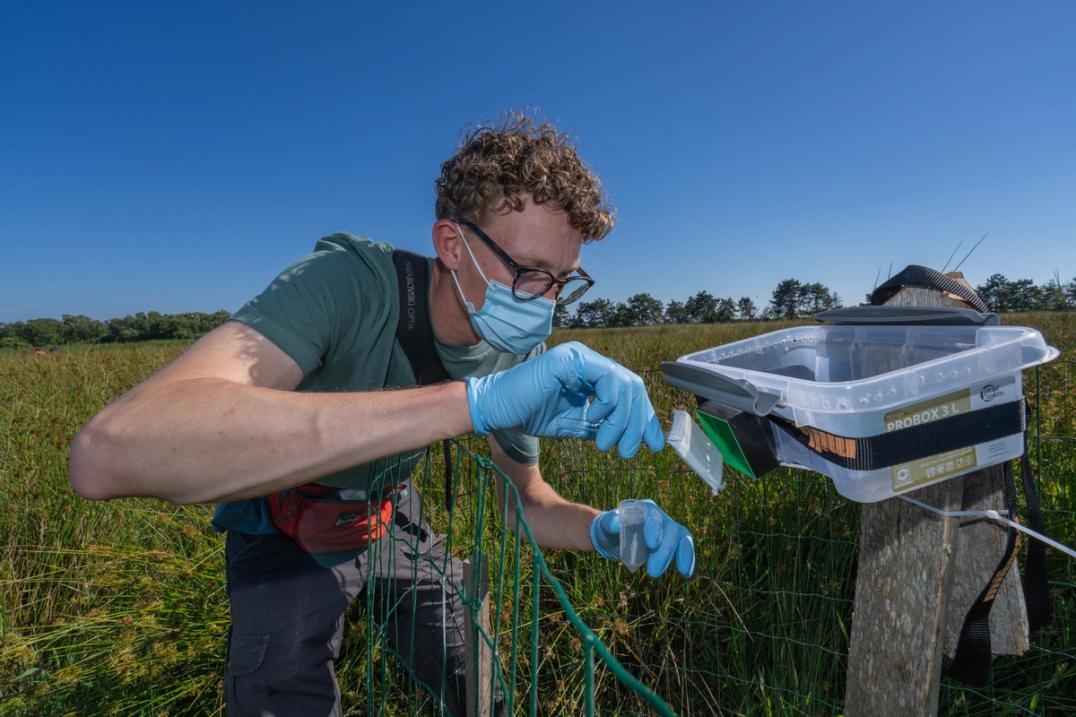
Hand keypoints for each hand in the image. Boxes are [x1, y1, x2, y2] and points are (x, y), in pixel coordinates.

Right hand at [465, 341, 663, 457]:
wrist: (498, 410)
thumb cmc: (530, 414)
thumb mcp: (576, 425)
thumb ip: (602, 425)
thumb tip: (632, 436)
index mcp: (591, 373)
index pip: (629, 391)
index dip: (644, 417)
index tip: (653, 444)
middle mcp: (589, 361)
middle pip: (632, 386)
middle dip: (638, 422)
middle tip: (630, 450)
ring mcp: (580, 357)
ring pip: (623, 384)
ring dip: (622, 419)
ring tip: (607, 443)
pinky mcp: (571, 360)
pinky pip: (606, 380)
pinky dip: (608, 404)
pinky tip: (595, 420)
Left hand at [589, 499, 694, 577]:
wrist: (614, 537)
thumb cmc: (609, 529)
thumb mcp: (605, 526)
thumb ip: (609, 522)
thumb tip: (617, 522)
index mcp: (644, 508)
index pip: (653, 516)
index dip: (654, 529)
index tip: (651, 545)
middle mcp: (659, 516)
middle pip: (670, 530)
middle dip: (665, 551)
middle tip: (653, 572)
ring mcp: (668, 528)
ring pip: (681, 538)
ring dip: (681, 555)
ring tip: (678, 572)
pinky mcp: (673, 541)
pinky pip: (685, 547)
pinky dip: (688, 559)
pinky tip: (686, 573)